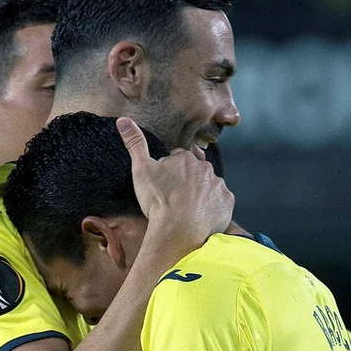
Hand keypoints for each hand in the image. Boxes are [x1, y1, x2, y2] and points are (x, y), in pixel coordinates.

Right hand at [118, 118, 232, 259]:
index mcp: (186, 158)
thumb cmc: (158, 200)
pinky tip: (201, 216)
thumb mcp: (141, 170)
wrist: (178, 231)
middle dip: (188, 181)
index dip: (170, 172)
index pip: (179, 159)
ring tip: (188, 209)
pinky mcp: (227, 202)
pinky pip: (220, 202)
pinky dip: (213, 207)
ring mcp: (219, 185)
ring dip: (201, 193)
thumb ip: (135, 143)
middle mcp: (206, 168)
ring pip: (209, 186)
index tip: (164, 185)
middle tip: (175, 198)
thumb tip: (123, 120)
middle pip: (196, 171)